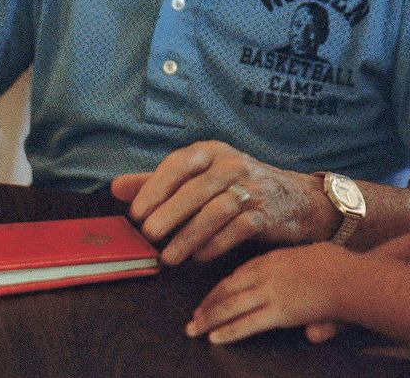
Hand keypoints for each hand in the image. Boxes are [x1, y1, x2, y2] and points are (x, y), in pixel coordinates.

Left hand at [110, 141, 337, 265]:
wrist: (294, 199)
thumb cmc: (235, 186)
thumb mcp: (199, 175)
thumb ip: (158, 182)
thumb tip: (116, 187)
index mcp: (211, 151)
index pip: (178, 164)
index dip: (154, 189)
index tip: (136, 214)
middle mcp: (232, 164)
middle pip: (196, 189)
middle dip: (168, 215)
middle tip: (149, 237)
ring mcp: (252, 188)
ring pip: (215, 211)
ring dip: (188, 237)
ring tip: (168, 257)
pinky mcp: (266, 214)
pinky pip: (237, 231)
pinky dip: (215, 246)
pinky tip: (199, 257)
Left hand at [185, 242, 348, 343]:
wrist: (351, 276)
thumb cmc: (340, 266)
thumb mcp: (316, 260)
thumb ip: (303, 278)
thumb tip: (296, 299)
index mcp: (273, 259)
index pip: (239, 273)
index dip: (223, 287)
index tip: (212, 296)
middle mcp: (266, 273)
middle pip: (228, 288)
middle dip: (207, 304)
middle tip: (192, 316)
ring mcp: (271, 292)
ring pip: (230, 306)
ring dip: (209, 318)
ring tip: (193, 329)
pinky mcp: (279, 312)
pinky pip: (247, 323)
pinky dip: (228, 330)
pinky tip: (214, 337)